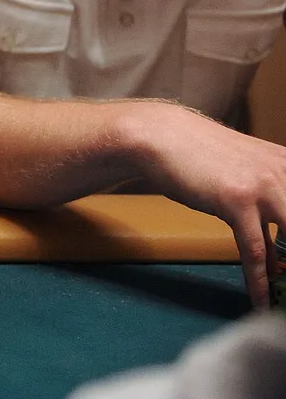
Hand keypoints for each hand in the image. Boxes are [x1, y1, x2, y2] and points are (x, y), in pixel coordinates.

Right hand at [137, 103, 285, 306]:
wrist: (161, 135)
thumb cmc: (199, 155)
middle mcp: (284, 173)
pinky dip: (259, 279)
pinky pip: (255, 250)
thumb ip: (270, 203)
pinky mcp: (237, 201)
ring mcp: (263, 187)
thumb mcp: (245, 171)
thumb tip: (280, 248)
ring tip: (282, 300)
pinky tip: (260, 298)